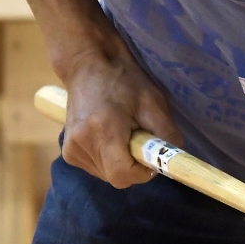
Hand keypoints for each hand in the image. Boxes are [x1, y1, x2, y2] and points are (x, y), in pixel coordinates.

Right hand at [60, 48, 184, 188]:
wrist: (87, 66)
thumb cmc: (125, 81)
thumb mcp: (154, 103)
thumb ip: (167, 134)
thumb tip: (177, 161)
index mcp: (104, 131)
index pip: (123, 175)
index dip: (142, 172)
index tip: (151, 156)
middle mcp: (82, 144)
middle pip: (116, 177)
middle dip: (133, 166)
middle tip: (138, 140)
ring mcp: (71, 149)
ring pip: (106, 175)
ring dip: (120, 162)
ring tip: (122, 133)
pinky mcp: (68, 152)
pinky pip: (96, 168)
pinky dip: (108, 159)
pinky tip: (108, 137)